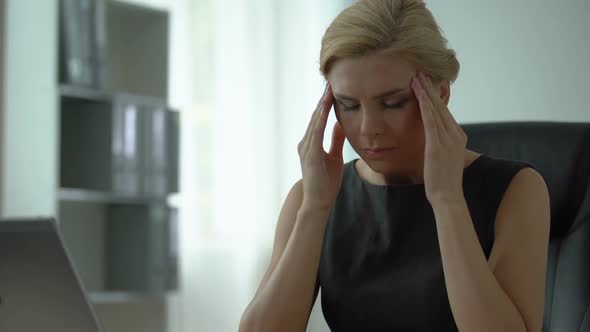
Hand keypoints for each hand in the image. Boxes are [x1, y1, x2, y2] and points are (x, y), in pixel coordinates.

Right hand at [297, 83, 345, 211]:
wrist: (318, 201)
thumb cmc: (326, 182)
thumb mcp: (334, 157)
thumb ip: (336, 141)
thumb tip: (341, 125)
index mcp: (311, 143)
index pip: (319, 119)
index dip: (326, 104)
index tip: (333, 90)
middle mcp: (305, 142)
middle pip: (315, 116)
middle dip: (323, 100)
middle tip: (331, 83)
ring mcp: (306, 148)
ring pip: (314, 121)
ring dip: (322, 106)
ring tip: (329, 91)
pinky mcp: (310, 154)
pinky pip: (315, 133)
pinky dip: (320, 120)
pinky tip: (325, 109)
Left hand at [412, 72, 466, 205]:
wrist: (448, 196)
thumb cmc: (442, 182)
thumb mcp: (442, 159)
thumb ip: (439, 147)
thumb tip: (430, 141)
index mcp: (458, 137)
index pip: (445, 112)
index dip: (435, 97)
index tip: (426, 84)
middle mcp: (455, 135)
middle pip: (441, 106)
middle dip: (430, 89)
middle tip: (421, 73)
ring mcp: (448, 139)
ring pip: (435, 109)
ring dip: (425, 91)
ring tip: (417, 77)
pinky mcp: (437, 144)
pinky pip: (430, 119)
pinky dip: (424, 104)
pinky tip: (418, 93)